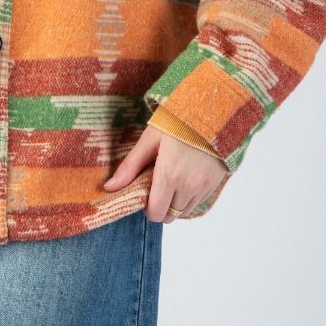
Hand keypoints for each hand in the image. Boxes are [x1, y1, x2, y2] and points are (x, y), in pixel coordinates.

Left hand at [103, 125, 228, 221]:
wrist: (212, 109)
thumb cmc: (178, 121)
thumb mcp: (150, 139)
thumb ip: (130, 166)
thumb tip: (110, 187)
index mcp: (169, 176)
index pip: (155, 213)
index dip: (146, 208)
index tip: (144, 192)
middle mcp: (189, 186)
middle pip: (170, 216)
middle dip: (160, 206)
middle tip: (156, 184)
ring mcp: (204, 186)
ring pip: (184, 211)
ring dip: (175, 202)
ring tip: (171, 179)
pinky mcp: (215, 183)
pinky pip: (198, 202)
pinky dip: (189, 197)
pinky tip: (185, 176)